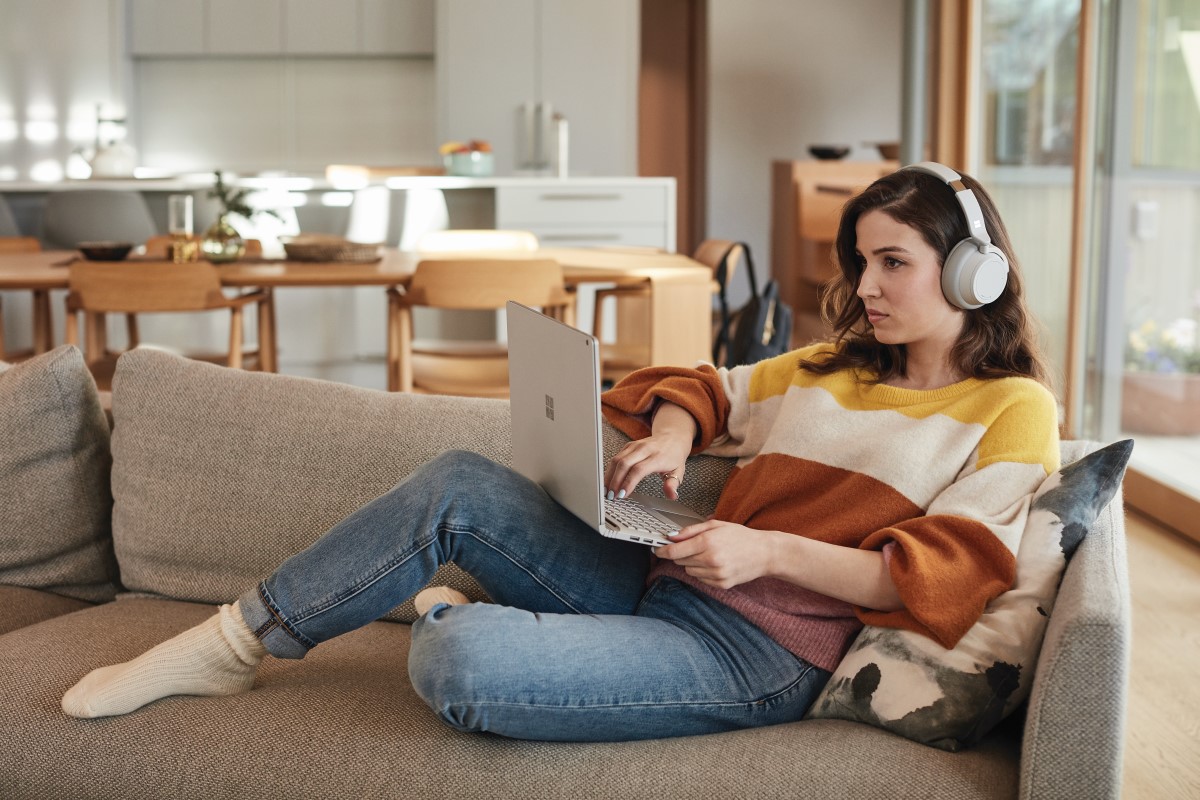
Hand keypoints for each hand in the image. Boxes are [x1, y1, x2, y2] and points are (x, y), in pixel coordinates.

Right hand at [604, 402, 695, 500]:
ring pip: (617, 460)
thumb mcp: (678, 471)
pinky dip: (610, 471)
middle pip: (624, 464)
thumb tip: (672, 495)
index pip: (639, 470)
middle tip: (611, 496)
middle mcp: (644, 449)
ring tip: (607, 491)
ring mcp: (635, 446)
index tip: (622, 495)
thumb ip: (673, 484)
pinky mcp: (628, 446)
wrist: (672, 437)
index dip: (628, 482)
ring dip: (610, 476)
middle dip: (615, 481)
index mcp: (657, 457)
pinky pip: (616, 458)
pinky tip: (608, 481)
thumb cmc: (673, 456)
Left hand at [654, 520, 777, 589]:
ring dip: (693, 563)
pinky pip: (700, 579)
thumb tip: (671, 537)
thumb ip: (691, 531)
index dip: (663, 550)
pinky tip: (716, 564)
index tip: (658, 549)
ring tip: (709, 554)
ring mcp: (716, 575)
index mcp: (708, 543)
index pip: (674, 551)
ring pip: (689, 571)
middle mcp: (711, 560)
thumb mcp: (715, 525)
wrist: (764, 553)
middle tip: (694, 546)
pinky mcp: (721, 584)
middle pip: (680, 561)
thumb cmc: (740, 537)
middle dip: (682, 554)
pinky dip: (703, 572)